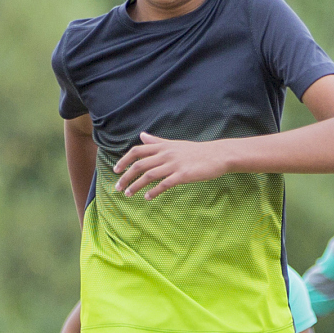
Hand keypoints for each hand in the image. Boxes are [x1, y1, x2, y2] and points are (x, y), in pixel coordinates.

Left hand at [114, 133, 230, 198]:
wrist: (217, 155)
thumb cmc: (195, 151)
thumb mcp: (174, 144)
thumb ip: (156, 141)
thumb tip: (142, 135)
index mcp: (163, 147)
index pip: (137, 151)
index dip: (124, 160)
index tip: (116, 170)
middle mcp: (166, 154)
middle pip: (140, 164)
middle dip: (126, 177)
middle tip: (117, 187)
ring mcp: (174, 165)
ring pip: (149, 175)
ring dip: (136, 186)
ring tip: (128, 194)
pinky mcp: (183, 175)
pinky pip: (164, 184)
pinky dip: (154, 191)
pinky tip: (148, 197)